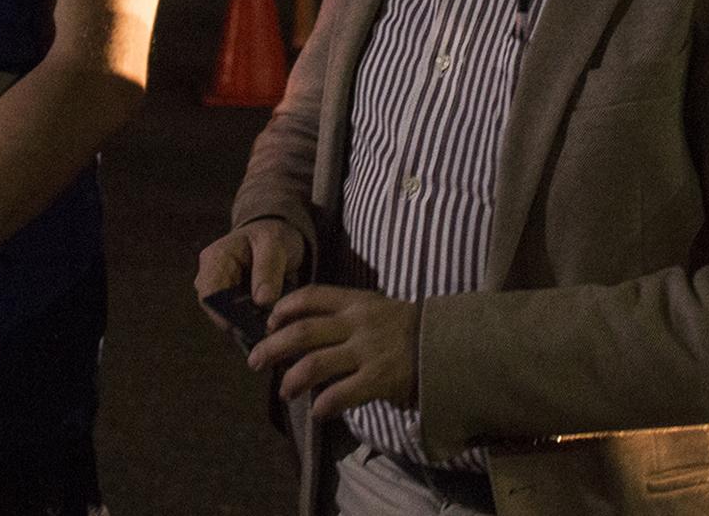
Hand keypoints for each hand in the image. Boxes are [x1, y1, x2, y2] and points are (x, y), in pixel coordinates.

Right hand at [195, 218, 306, 324]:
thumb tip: (261, 302)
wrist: (272, 235)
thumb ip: (268, 270)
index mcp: (215, 258)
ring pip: (226, 318)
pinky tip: (269, 327)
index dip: (223, 316)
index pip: (209, 294)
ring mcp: (219, 290)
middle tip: (265, 333)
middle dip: (239, 325)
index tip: (246, 330)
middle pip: (216, 310)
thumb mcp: (274, 244)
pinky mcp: (230, 301)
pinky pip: (237, 319)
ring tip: (270, 329)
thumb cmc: (271, 236)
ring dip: (247, 327)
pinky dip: (252, 325)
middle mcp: (210, 276)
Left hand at [248, 285, 418, 422]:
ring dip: (292, 379)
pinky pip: (341, 393)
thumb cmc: (410, 331)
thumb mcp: (378, 309)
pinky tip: (317, 412)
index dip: (283, 309)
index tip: (268, 322)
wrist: (453, 346)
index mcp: (356, 301)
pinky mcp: (380, 378)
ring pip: (314, 363)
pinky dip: (324, 404)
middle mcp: (358, 322)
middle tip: (255, 360)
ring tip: (284, 392)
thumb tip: (305, 333)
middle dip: (272, 347)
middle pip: (301, 331)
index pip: (310, 296)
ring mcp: (368, 350)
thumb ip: (347, 316)